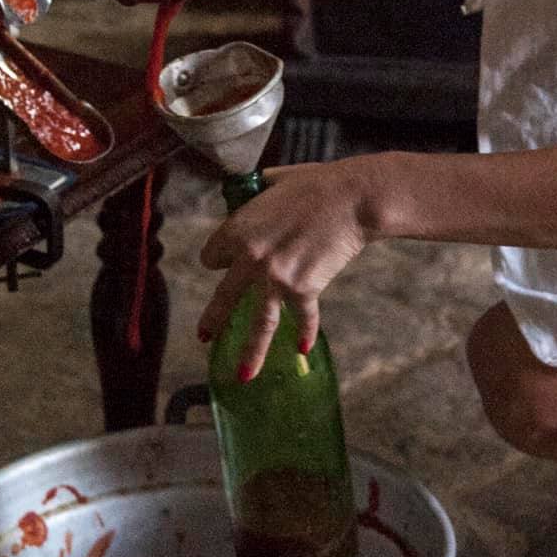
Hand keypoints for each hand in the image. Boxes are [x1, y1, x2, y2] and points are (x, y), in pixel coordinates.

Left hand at [197, 161, 373, 377]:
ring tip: (241, 375)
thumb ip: (257, 194)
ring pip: (257, 323)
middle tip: (205, 336)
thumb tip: (254, 194)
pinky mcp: (304, 289)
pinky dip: (306, 334)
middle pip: (223, 297)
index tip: (227, 266)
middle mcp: (250, 259)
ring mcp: (276, 278)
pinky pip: (302, 318)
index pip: (212, 257)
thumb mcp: (274, 181)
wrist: (352, 199)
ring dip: (250, 352)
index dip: (220, 261)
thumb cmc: (316, 183)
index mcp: (236, 230)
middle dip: (213, 320)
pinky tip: (304, 349)